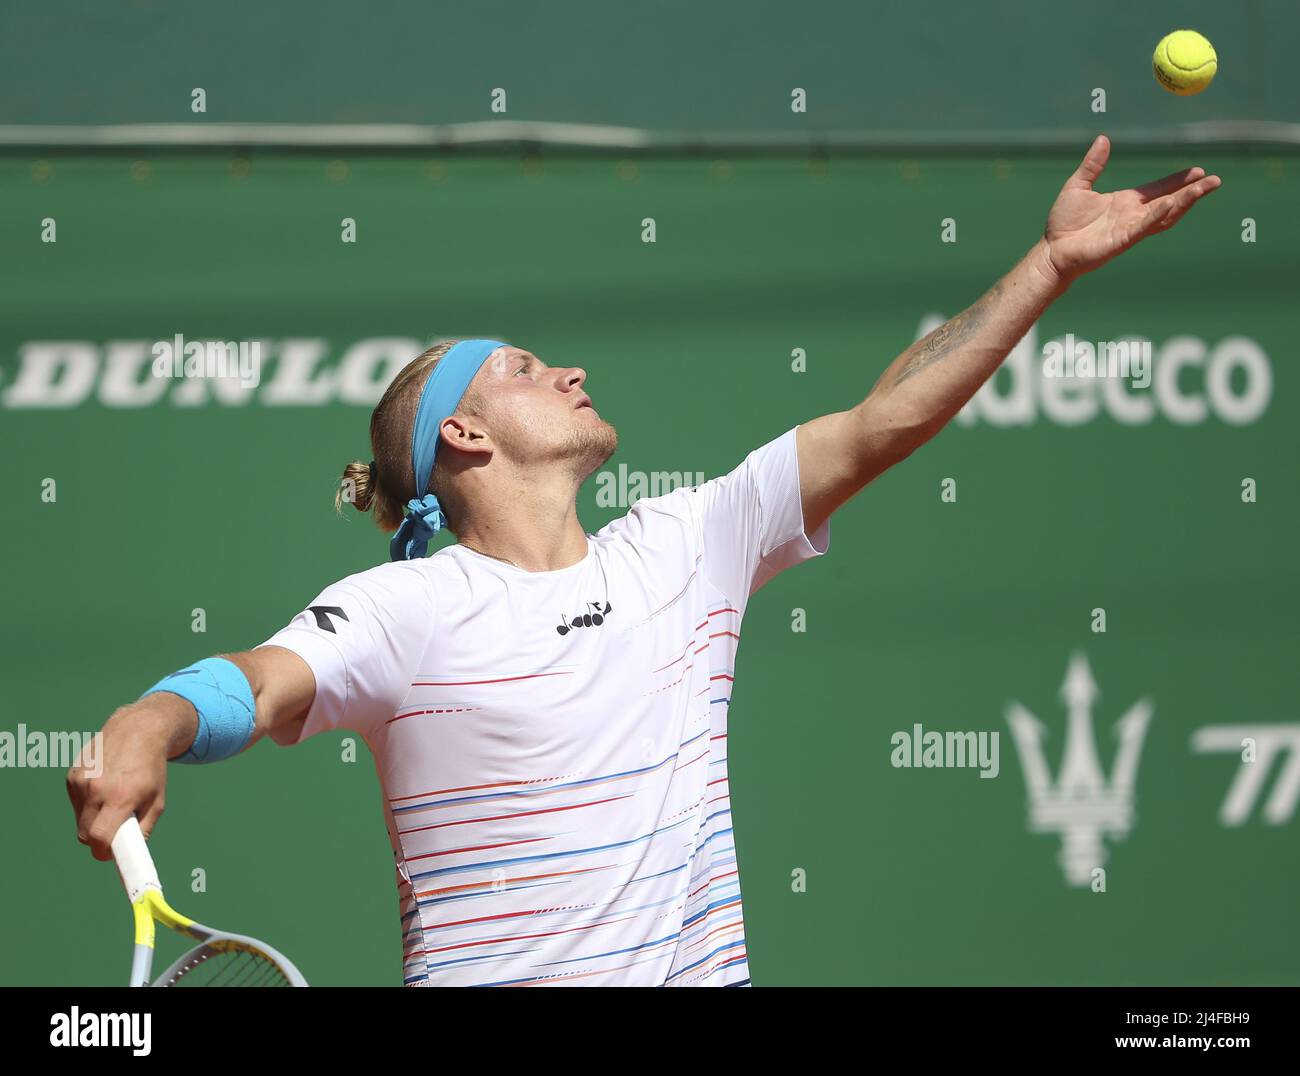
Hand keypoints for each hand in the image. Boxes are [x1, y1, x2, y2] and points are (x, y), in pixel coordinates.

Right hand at [67, 705, 172, 860]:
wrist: (138, 730)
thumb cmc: (151, 768)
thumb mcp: (157, 800)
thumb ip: (144, 828)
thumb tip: (131, 852)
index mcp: (120, 797)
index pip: (99, 837)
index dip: (102, 852)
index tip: (109, 854)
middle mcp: (96, 789)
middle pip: (84, 834)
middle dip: (97, 839)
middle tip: (112, 833)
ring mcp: (81, 781)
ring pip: (78, 819)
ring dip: (92, 819)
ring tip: (112, 802)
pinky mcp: (72, 775)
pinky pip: (75, 802)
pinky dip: (86, 803)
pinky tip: (102, 787)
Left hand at [1040, 134, 1220, 285]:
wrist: (1051, 250)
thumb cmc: (1063, 223)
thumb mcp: (1078, 186)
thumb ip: (1093, 165)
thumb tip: (1103, 139)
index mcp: (1126, 202)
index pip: (1159, 189)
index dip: (1178, 180)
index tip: (1198, 170)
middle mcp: (1132, 215)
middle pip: (1170, 201)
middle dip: (1193, 191)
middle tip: (1215, 180)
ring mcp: (1129, 229)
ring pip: (1164, 215)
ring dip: (1184, 202)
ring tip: (1203, 189)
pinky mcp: (1121, 241)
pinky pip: (1144, 227)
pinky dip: (1157, 215)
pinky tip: (1171, 203)